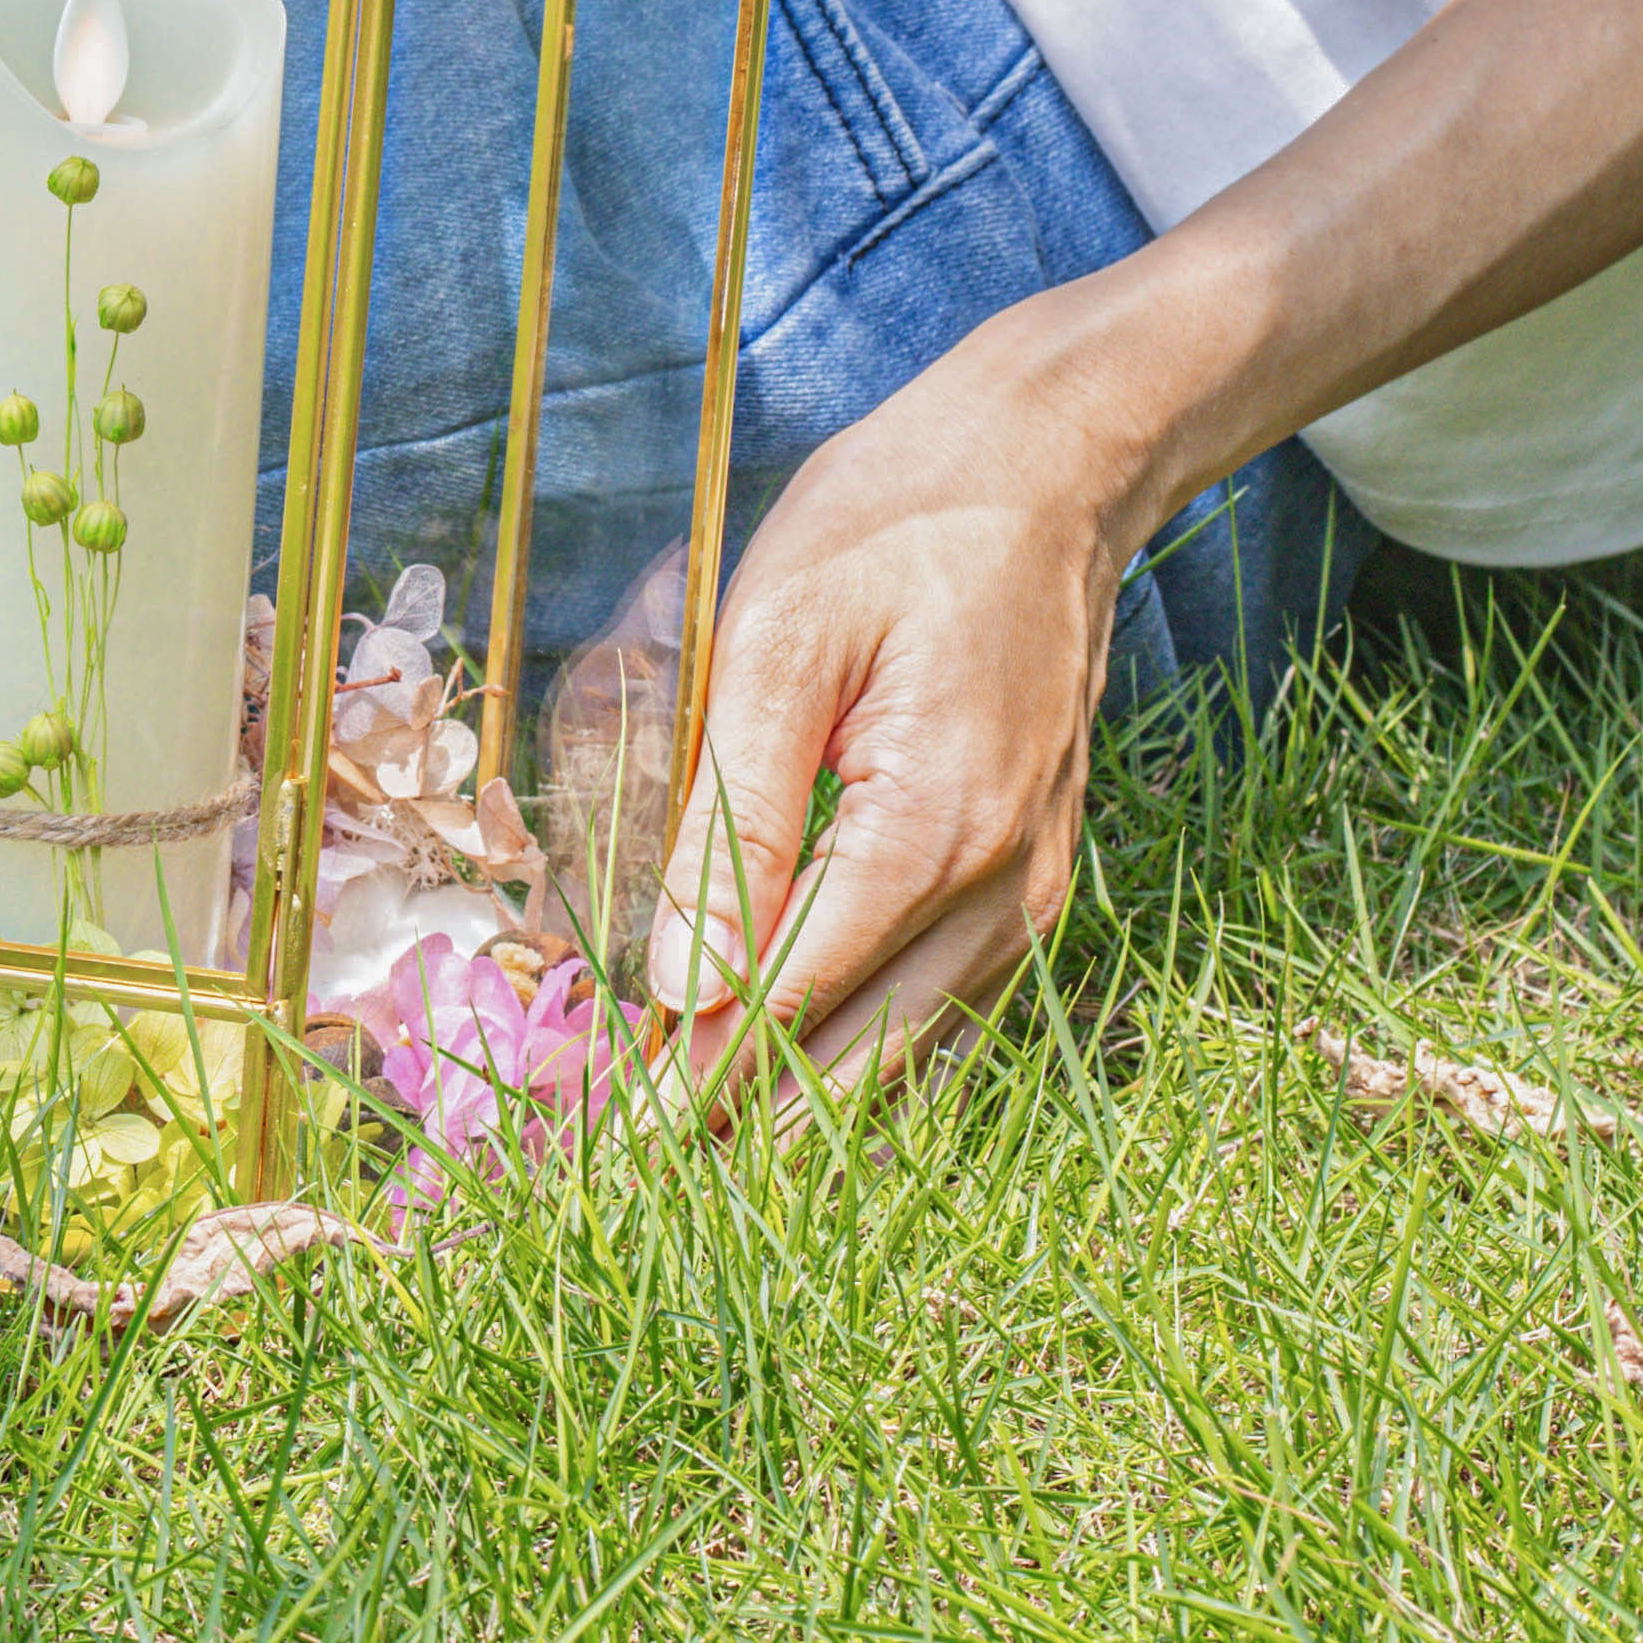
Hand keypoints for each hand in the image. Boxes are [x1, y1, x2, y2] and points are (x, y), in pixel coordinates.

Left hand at [644, 311, 1168, 1105]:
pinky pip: (938, 1013)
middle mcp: (1005, 895)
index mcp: (935, 833)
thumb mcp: (781, 642)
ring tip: (671, 1149)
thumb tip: (676, 984)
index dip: (684, 1075)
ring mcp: (1032, 900)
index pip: (786, 1005)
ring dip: (792, 1106)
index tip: (598, 1136)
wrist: (1044, 471)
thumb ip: (733, 815)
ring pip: (903, 1061)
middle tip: (613, 1171)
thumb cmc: (895, 528)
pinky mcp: (1030, 886)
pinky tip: (773, 1073)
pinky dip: (853, 1053)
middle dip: (731, 1124)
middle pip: (852, 1066)